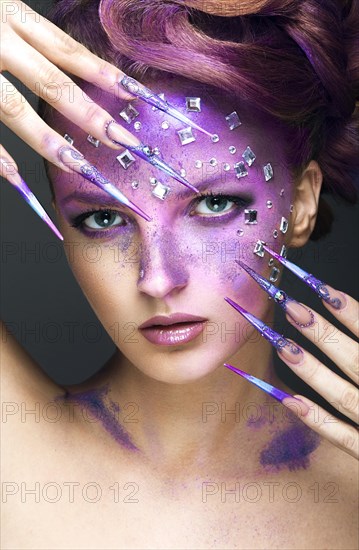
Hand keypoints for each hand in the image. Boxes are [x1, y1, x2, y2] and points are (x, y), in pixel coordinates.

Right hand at [0, 0, 146, 234]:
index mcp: (9, 14)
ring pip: (14, 109)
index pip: (67, 50)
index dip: (103, 74)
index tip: (137, 97)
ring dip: (51, 142)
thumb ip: (22, 32)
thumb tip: (59, 63)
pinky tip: (17, 178)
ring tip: (82, 167)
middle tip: (127, 142)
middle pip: (52, 81)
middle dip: (93, 115)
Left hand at [279, 287, 358, 458]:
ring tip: (281, 344)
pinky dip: (318, 421)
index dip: (350, 310)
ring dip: (312, 370)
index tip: (321, 287)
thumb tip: (348, 306)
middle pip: (355, 360)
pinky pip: (346, 440)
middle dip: (322, 333)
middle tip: (290, 306)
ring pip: (343, 396)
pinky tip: (290, 401)